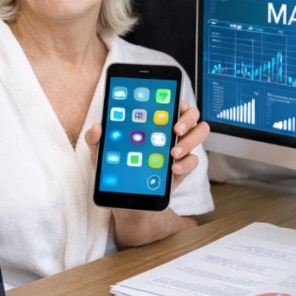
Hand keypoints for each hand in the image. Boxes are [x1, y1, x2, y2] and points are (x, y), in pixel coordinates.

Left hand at [84, 101, 208, 190]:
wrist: (127, 197)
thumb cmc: (117, 166)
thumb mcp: (102, 152)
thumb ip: (96, 138)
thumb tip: (97, 127)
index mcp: (155, 120)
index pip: (173, 101)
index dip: (177, 98)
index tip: (173, 103)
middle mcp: (171, 131)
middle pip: (193, 114)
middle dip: (187, 118)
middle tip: (175, 128)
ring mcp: (180, 148)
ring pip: (200, 133)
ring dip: (190, 140)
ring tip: (173, 151)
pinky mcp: (183, 168)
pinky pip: (194, 160)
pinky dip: (185, 163)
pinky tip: (173, 167)